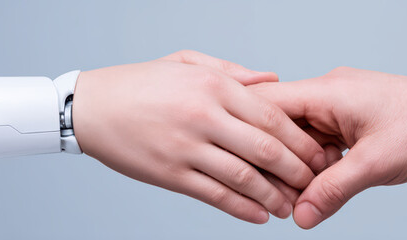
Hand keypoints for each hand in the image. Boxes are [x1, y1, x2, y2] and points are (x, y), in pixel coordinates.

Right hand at [71, 50, 325, 223]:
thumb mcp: (188, 63)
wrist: (89, 107)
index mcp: (214, 86)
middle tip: (313, 183)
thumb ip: (233, 72)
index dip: (300, 139)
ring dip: (273, 196)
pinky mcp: (170, 174)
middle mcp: (204, 116)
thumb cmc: (140, 83)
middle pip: (265, 149)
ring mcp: (187, 147)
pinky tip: (259, 215)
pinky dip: (242, 209)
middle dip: (296, 170)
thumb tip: (273, 80)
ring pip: (244, 177)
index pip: (272, 116)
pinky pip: (215, 195)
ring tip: (289, 206)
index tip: (317, 153)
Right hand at [249, 67, 406, 227]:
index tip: (247, 169)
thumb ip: (332, 190)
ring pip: (300, 135)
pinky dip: (317, 162)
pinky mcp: (352, 117)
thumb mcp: (375, 165)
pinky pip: (320, 139)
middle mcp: (330, 92)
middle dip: (277, 160)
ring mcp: (341, 104)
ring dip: (299, 164)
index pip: (268, 105)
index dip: (253, 138)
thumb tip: (300, 215)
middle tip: (278, 196)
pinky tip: (320, 184)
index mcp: (329, 91)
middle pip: (281, 124)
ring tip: (301, 195)